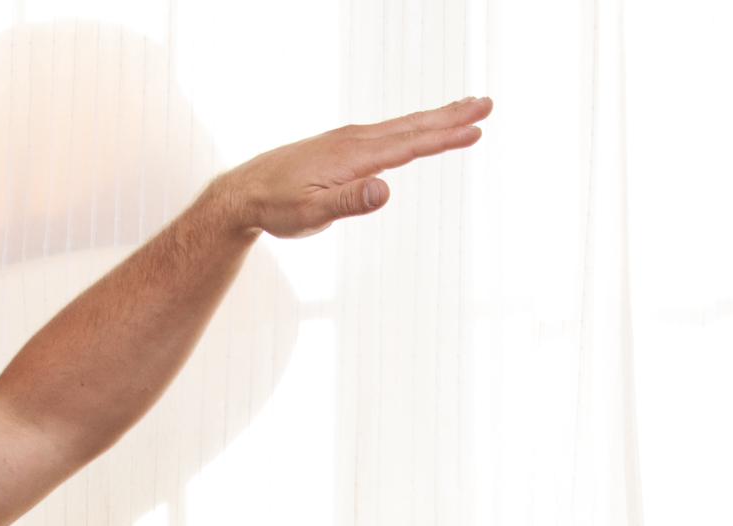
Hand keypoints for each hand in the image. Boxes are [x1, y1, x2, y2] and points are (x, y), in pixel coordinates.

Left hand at [211, 97, 491, 240]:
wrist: (244, 192)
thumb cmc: (277, 208)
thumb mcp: (311, 214)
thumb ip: (348, 202)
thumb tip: (385, 190)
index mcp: (354, 156)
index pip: (410, 145)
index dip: (445, 138)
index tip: (477, 129)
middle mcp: (355, 140)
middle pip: (412, 126)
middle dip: (452, 116)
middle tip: (487, 104)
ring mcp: (349, 140)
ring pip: (402, 126)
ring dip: (436, 117)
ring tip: (465, 109)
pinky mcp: (342, 146)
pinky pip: (388, 132)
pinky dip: (412, 126)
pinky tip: (419, 128)